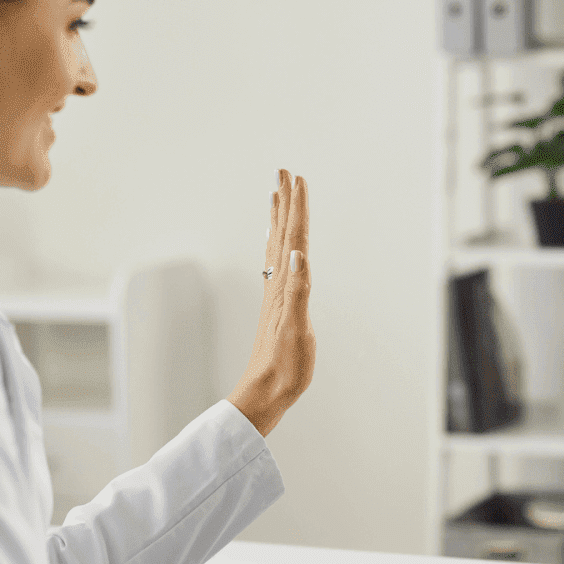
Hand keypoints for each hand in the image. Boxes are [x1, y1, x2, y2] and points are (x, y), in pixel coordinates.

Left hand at [229, 169, 313, 436]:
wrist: (265, 391)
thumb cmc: (285, 366)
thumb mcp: (297, 329)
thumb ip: (298, 290)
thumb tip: (297, 254)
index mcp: (285, 287)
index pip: (294, 238)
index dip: (297, 208)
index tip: (298, 179)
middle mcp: (279, 285)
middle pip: (284, 235)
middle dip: (286, 202)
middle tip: (286, 173)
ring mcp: (277, 295)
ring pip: (279, 247)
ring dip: (280, 220)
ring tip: (279, 197)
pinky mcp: (278, 307)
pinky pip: (279, 265)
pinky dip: (280, 247)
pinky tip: (281, 246)